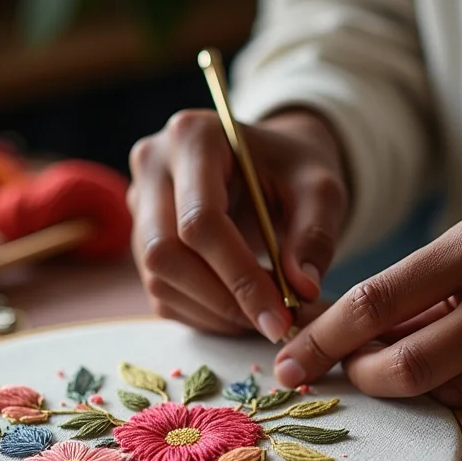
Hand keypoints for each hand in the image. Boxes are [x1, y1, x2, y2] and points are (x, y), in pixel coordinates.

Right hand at [127, 109, 347, 341]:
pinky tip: (240, 310)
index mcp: (193, 137)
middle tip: (272, 323)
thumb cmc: (293, 170)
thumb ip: (316, 234)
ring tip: (262, 314)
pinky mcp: (142, 238)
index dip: (239, 277)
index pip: (201, 221)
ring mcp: (140, 204)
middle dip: (222, 300)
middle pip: (165, 252)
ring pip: (159, 279)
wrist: (268, 164)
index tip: (280, 317)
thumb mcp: (321, 189)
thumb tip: (301, 290)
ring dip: (213, 312)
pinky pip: (161, 293)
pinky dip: (203, 314)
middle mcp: (153, 166)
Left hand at [274, 204, 461, 412]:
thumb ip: (411, 292)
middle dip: (359, 378)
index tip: (289, 361)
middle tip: (344, 374)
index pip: (377, 302)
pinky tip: (454, 372)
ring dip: (408, 388)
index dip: (323, 339)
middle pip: (405, 366)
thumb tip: (336, 334)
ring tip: (403, 363)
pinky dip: (453, 395)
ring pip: (443, 394)